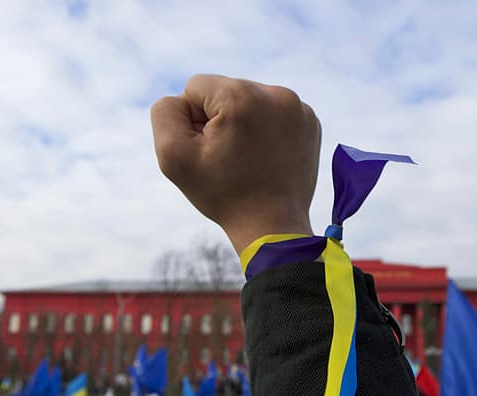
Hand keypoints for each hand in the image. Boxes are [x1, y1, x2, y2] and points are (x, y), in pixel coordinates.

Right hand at [151, 74, 320, 256]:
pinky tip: (268, 157)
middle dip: (221, 120)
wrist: (273, 226)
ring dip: (244, 124)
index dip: (194, 121)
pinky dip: (267, 131)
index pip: (196, 87)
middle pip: (226, 91)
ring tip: (250, 159)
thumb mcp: (173, 156)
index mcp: (240, 95)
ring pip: (251, 101)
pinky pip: (274, 113)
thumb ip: (165, 113)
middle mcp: (275, 93)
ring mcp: (299, 108)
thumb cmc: (223, 195)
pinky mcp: (310, 122)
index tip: (211, 151)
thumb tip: (182, 99)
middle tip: (232, 159)